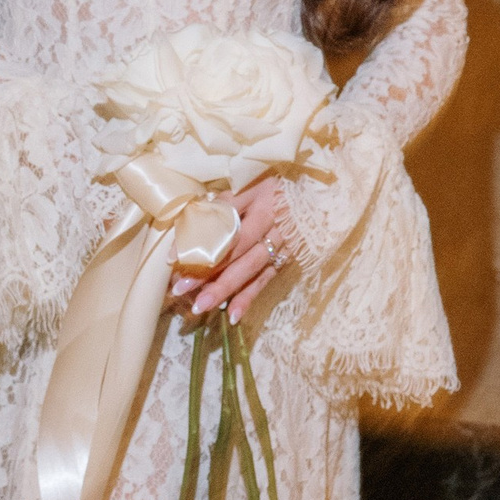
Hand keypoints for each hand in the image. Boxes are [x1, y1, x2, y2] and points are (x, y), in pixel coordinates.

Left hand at [176, 176, 293, 326]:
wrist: (326, 197)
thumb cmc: (283, 188)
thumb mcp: (257, 184)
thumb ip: (230, 200)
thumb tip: (197, 217)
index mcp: (261, 202)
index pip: (225, 224)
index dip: (200, 241)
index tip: (173, 258)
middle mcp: (271, 226)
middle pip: (236, 251)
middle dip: (207, 272)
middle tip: (180, 289)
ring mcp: (281, 246)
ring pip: (250, 270)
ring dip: (225, 289)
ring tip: (200, 306)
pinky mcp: (287, 260)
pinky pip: (266, 281)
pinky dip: (249, 298)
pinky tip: (232, 315)